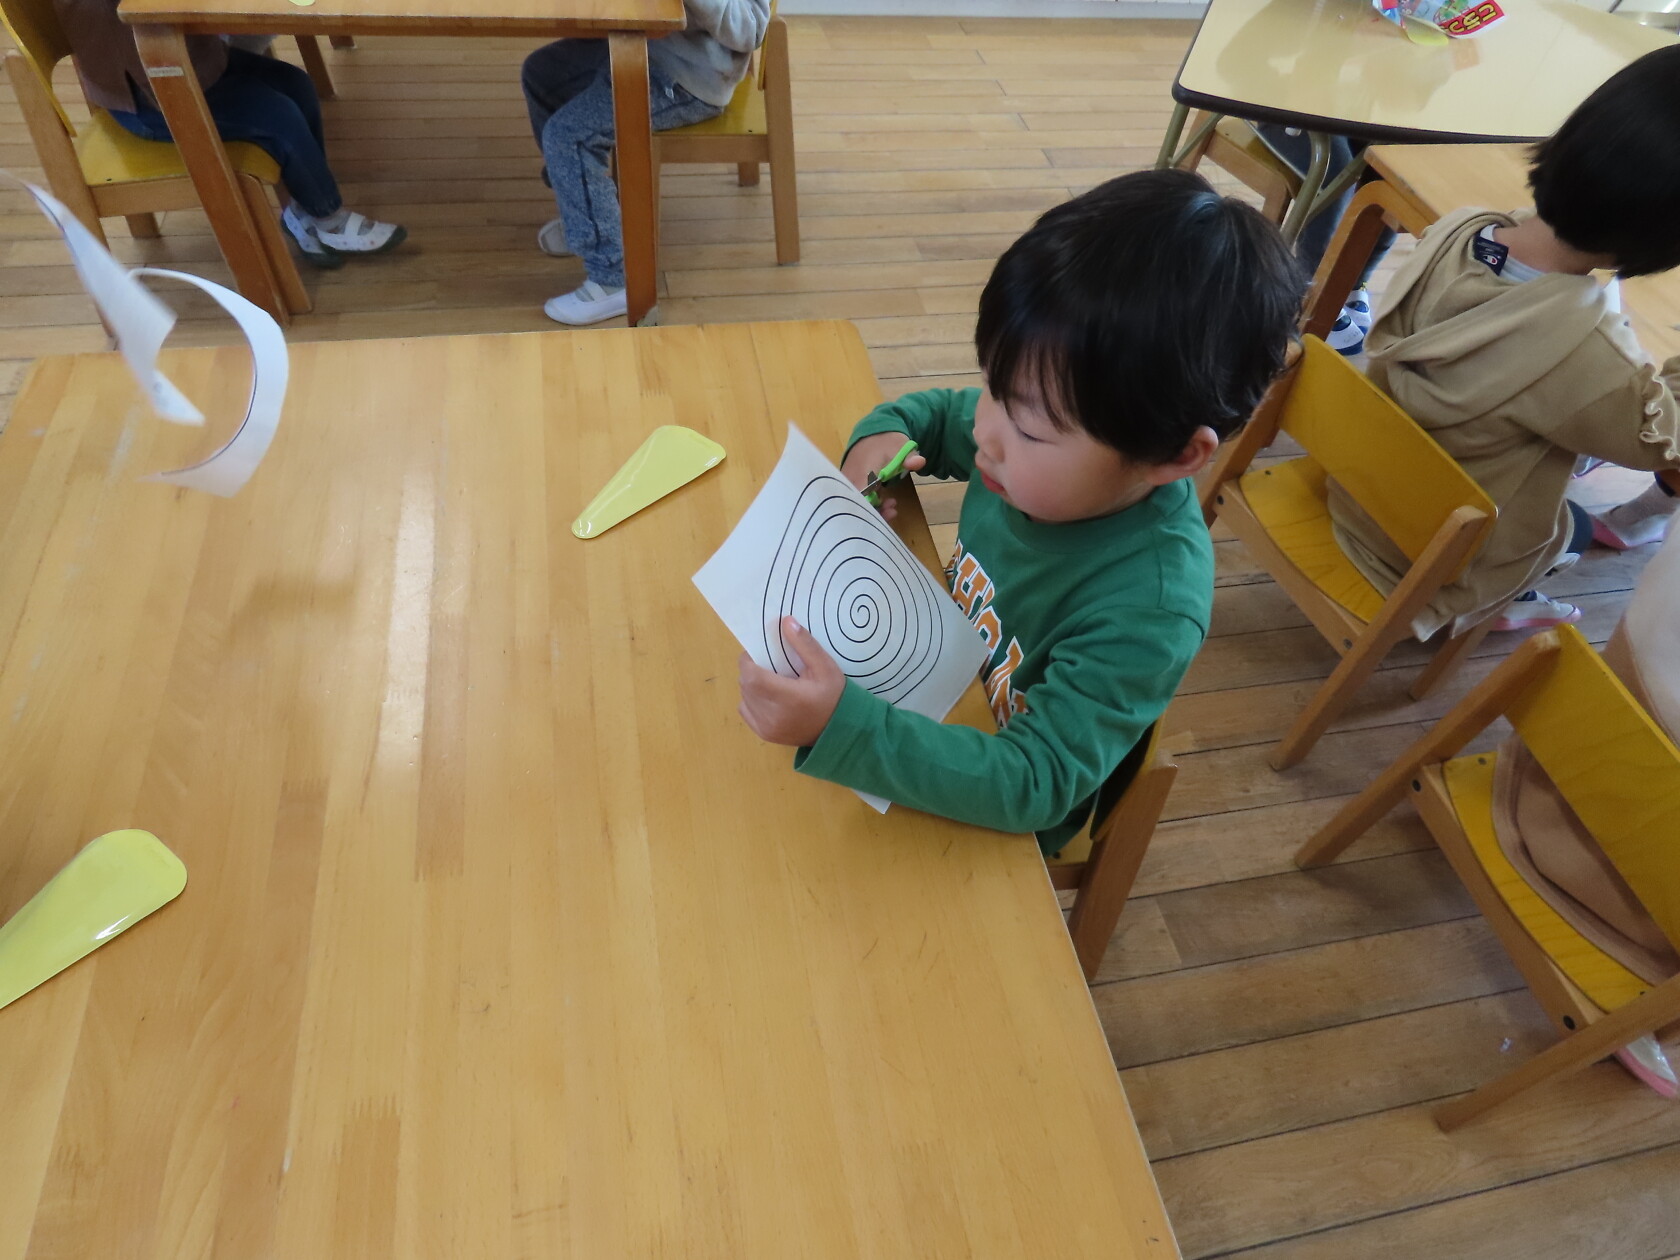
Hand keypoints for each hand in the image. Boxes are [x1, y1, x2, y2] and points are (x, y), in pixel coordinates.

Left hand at [738, 617, 845, 745]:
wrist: (839, 729)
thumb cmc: (833, 695)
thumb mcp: (825, 667)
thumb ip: (805, 644)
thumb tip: (785, 621)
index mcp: (790, 698)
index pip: (752, 677)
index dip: (749, 662)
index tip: (758, 653)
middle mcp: (774, 716)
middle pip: (746, 685)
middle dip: (751, 671)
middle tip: (767, 664)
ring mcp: (767, 728)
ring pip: (744, 697)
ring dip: (751, 685)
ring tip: (770, 680)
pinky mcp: (764, 735)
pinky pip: (745, 711)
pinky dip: (751, 700)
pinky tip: (768, 697)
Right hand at [840, 432, 926, 521]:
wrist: (873, 433)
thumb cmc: (887, 442)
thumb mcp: (901, 447)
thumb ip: (910, 457)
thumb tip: (919, 462)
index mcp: (860, 474)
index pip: (861, 500)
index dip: (873, 511)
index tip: (889, 511)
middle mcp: (850, 481)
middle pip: (857, 505)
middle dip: (875, 513)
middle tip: (893, 510)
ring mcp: (848, 483)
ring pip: (856, 503)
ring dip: (874, 508)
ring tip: (892, 505)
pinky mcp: (850, 484)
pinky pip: (856, 498)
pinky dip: (869, 503)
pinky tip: (883, 500)